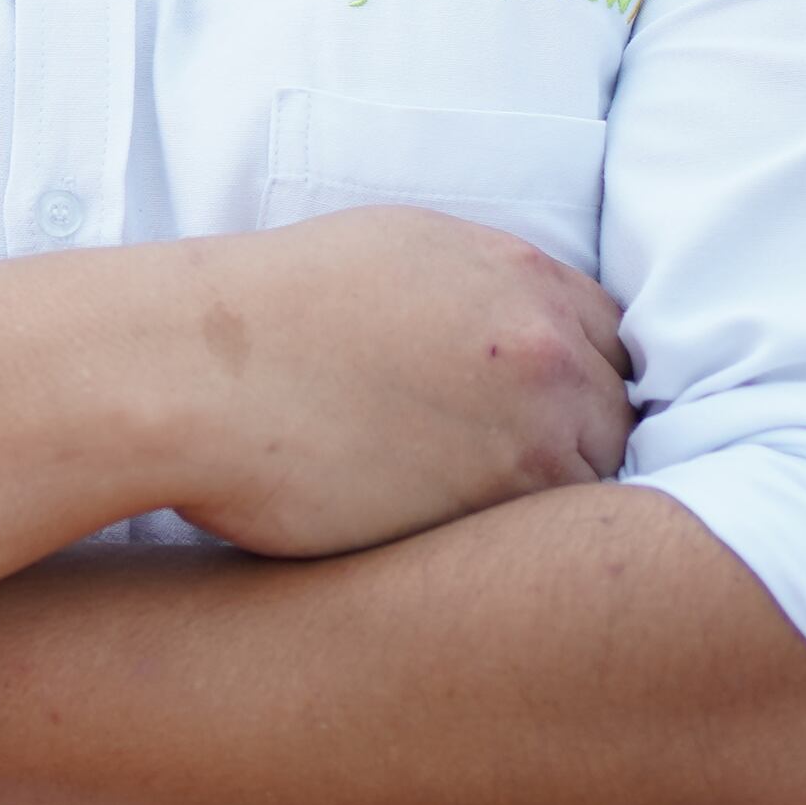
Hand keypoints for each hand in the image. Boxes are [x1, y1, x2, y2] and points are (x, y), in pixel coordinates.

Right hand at [153, 208, 630, 558]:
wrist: (190, 372)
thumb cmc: (265, 310)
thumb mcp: (396, 252)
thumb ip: (483, 290)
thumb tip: (518, 331)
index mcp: (523, 277)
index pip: (613, 346)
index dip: (582, 386)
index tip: (550, 421)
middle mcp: (545, 351)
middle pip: (615, 419)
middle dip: (579, 448)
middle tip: (516, 482)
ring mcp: (529, 437)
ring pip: (590, 489)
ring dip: (550, 509)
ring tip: (484, 524)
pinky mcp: (490, 516)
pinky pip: (537, 543)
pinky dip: (511, 552)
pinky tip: (460, 549)